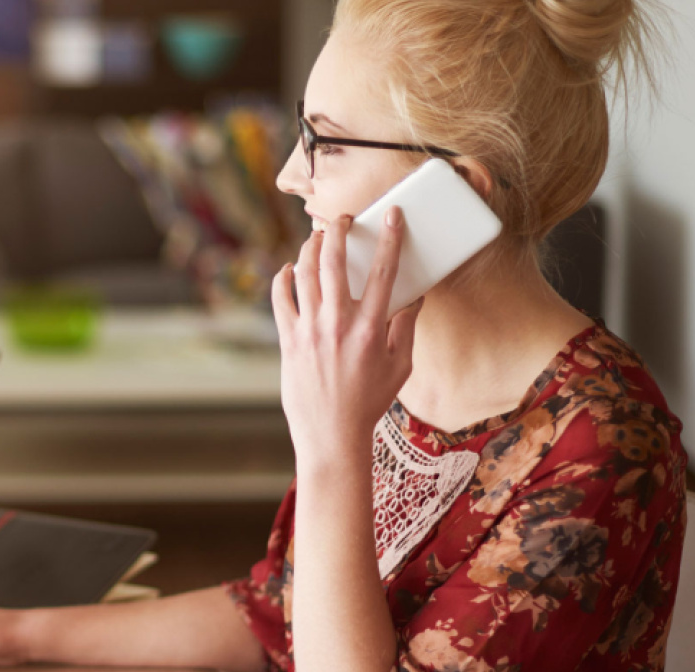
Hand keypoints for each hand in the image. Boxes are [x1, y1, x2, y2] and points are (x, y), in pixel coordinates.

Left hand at [270, 209, 422, 470]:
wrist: (331, 433)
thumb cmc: (369, 401)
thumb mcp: (400, 367)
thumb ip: (406, 329)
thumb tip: (414, 298)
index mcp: (371, 328)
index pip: (384, 272)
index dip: (391, 238)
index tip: (393, 216)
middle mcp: (338, 324)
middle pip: (335, 262)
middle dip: (339, 231)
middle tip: (343, 219)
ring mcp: (309, 330)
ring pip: (304, 274)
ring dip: (310, 249)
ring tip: (317, 238)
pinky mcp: (288, 340)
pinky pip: (280, 299)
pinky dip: (283, 279)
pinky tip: (289, 270)